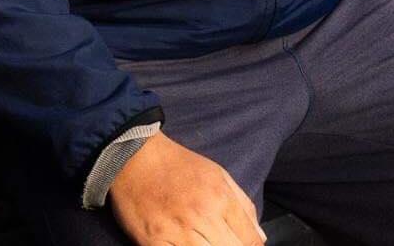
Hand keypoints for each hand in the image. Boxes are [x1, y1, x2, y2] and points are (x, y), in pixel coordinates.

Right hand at [108, 135, 264, 245]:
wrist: (134, 155)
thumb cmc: (178, 165)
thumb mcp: (218, 175)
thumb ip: (243, 205)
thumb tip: (259, 238)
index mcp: (220, 199)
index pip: (250, 241)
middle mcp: (201, 217)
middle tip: (220, 242)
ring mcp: (176, 232)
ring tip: (203, 243)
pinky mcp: (153, 242)